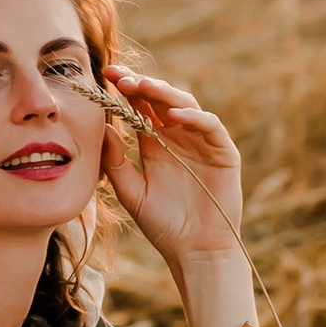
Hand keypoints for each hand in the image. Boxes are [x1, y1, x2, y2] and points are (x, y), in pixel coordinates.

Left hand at [99, 62, 242, 272]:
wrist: (195, 251)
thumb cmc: (163, 225)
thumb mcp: (131, 193)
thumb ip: (116, 163)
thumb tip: (102, 129)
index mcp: (155, 144)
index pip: (140, 106)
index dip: (125, 88)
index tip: (104, 75)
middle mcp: (179, 137)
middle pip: (161, 99)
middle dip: (142, 85)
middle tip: (121, 78)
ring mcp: (202, 142)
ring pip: (186, 105)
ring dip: (165, 94)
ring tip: (144, 87)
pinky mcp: (223, 151)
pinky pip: (209, 126)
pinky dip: (193, 117)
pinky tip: (174, 116)